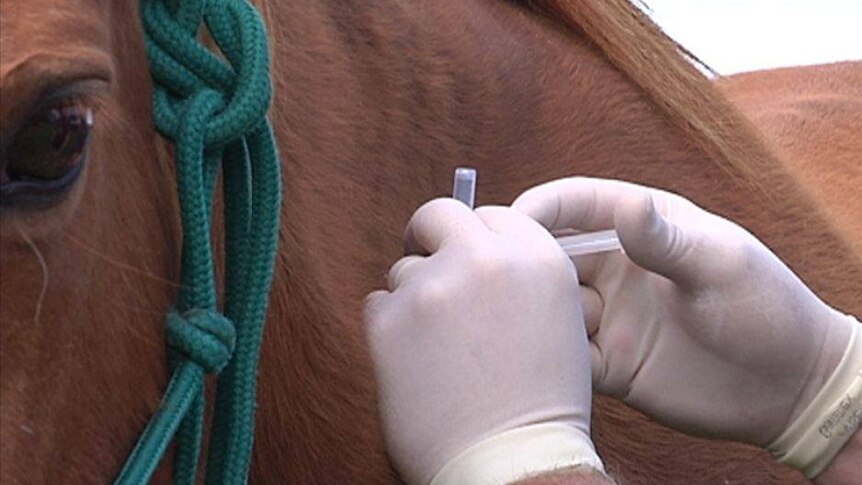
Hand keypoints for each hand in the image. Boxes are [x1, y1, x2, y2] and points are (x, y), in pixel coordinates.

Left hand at [364, 199, 602, 484]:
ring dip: (415, 298)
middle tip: (429, 264)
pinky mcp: (390, 320)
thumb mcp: (557, 322)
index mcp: (537, 259)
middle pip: (439, 215)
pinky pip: (378, 304)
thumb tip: (477, 251)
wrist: (510, 463)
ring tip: (439, 350)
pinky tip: (416, 364)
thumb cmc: (538, 404)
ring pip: (405, 269)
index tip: (466, 254)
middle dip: (431, 237)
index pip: (491, 215)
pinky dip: (391, 328)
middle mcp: (486, 260)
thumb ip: (520, 277)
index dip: (475, 237)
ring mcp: (434, 287)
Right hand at [512, 177, 858, 449]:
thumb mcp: (721, 265)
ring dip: (531, 312)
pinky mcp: (610, 362)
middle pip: (551, 255)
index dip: (540, 208)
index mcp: (642, 228)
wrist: (787, 388)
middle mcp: (617, 269)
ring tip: (516, 321)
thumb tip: (626, 206)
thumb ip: (668, 240)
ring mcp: (611, 316)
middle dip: (521, 261)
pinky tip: (539, 360)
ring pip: (550, 307)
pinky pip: (566, 355)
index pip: (578, 205)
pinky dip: (547, 357)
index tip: (508, 220)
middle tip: (493, 275)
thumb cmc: (766, 309)